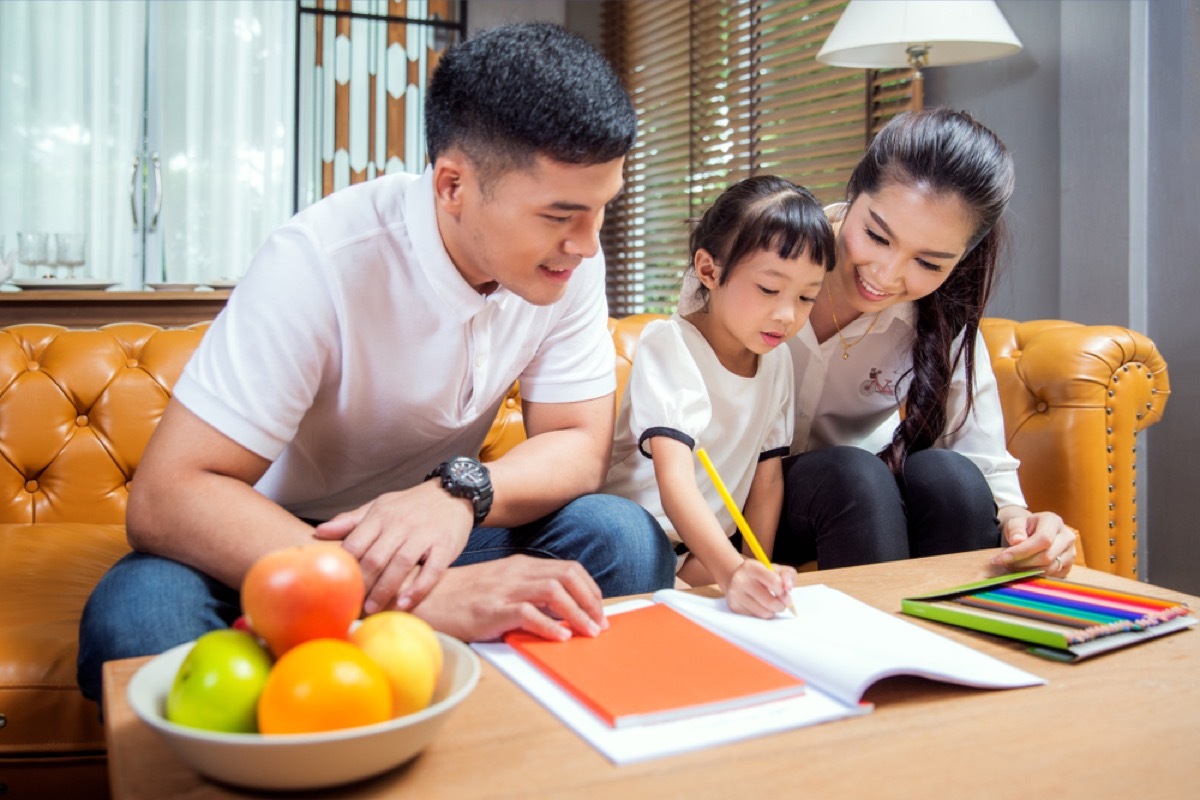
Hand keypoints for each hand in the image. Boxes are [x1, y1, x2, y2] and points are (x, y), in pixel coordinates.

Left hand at [313, 481, 473, 613]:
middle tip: (352, 606)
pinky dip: (418, 588)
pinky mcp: (445, 545)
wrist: (453, 492)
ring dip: (385, 590)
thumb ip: (351, 521)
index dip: (344, 569)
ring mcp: (424, 534)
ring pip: (400, 565)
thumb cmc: (411, 505)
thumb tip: (319, 533)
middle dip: (362, 585)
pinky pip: (432, 570)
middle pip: (375, 558)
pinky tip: (406, 603)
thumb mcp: (380, 506)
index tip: (336, 589)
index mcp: (380, 516)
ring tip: (374, 610)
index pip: (355, 544)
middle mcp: (400, 524)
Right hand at [409, 555, 606, 642]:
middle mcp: (516, 572)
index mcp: (521, 565)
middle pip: (568, 577)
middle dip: (591, 600)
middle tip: (600, 624)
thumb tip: (560, 612)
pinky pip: (528, 613)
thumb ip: (527, 592)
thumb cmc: (461, 597)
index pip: (569, 569)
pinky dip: (550, 626)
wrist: (424, 598)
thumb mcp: (499, 586)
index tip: (598, 610)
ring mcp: (504, 589)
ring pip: (555, 591)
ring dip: (578, 613)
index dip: (590, 589)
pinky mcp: (492, 609)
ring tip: (588, 632)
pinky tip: (561, 638)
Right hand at [725, 559, 795, 618]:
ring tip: (771, 605)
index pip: (775, 582)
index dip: (783, 590)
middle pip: (770, 601)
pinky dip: (762, 613)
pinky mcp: (734, 606)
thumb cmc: (762, 574)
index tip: (783, 591)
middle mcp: (740, 579)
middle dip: (781, 605)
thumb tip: (788, 588)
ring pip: (764, 612)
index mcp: (751, 567)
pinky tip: (760, 606)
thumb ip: (787, 575)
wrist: (738, 578)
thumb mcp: (776, 569)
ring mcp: (735, 594)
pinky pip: (756, 617)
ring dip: (772, 612)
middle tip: (782, 603)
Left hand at [992, 510, 1076, 577]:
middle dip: (1023, 563)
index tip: (1002, 558)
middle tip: (1005, 564)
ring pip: (1050, 568)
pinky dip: (1037, 575)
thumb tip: (1017, 541)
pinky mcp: (1069, 565)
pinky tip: (1025, 570)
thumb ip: (1015, 530)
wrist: (1034, 533)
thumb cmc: (1023, 528)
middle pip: (1047, 557)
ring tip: (1012, 567)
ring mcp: (1071, 552)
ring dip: (1028, 571)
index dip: (1022, 551)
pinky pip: (1053, 576)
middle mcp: (1067, 536)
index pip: (1042, 539)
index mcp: (1053, 521)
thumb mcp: (1015, 523)